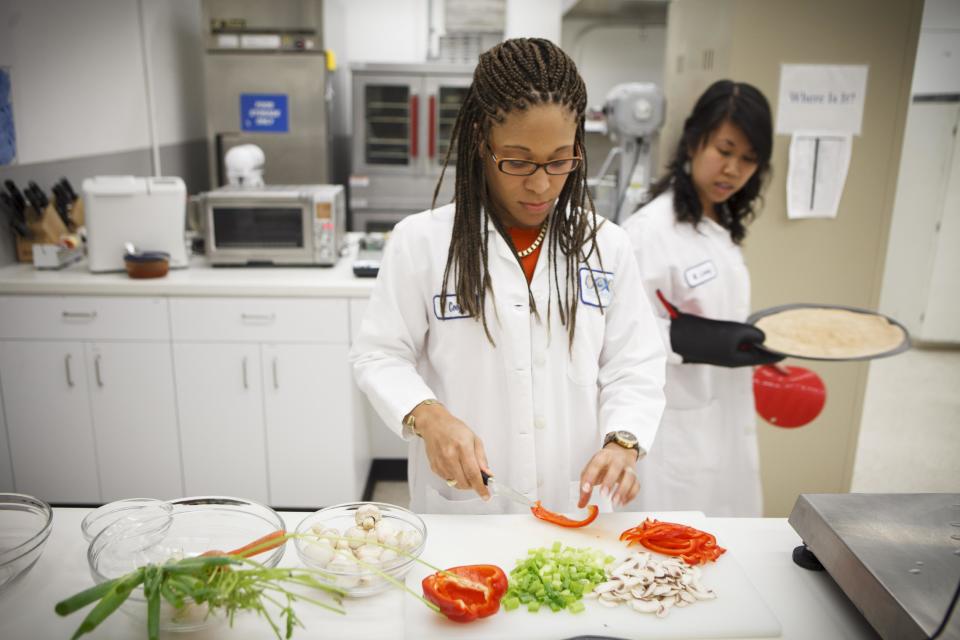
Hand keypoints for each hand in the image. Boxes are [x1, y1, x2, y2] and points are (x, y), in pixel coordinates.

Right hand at [413, 403, 491, 499]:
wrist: (434, 424)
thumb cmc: (454, 429)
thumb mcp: (474, 439)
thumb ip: (481, 458)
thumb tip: (487, 474)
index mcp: (462, 447)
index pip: (473, 473)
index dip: (480, 487)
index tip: (486, 495)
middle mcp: (450, 456)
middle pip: (464, 482)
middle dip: (473, 485)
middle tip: (477, 480)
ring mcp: (440, 463)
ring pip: (456, 483)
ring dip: (464, 482)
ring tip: (465, 469)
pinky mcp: (434, 467)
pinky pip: (448, 480)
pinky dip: (455, 478)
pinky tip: (455, 467)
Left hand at [578, 444, 639, 507]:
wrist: (621, 453)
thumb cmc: (603, 464)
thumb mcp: (590, 469)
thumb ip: (584, 485)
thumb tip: (581, 503)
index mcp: (603, 456)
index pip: (596, 464)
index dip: (591, 476)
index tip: (586, 489)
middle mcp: (617, 460)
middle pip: (616, 467)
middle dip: (610, 481)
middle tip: (603, 494)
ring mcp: (628, 468)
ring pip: (630, 476)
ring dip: (623, 490)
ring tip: (614, 501)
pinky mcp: (635, 476)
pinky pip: (636, 485)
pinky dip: (631, 495)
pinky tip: (622, 502)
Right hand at [670, 313, 784, 367]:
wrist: (678, 336)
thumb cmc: (706, 337)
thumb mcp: (735, 333)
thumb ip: (753, 334)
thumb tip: (762, 337)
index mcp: (739, 360)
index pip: (764, 359)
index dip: (778, 353)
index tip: (790, 348)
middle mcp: (732, 359)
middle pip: (755, 354)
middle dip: (768, 348)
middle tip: (780, 340)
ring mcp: (722, 352)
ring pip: (744, 348)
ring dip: (755, 342)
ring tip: (766, 334)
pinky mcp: (715, 344)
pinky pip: (735, 343)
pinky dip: (743, 338)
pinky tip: (746, 330)